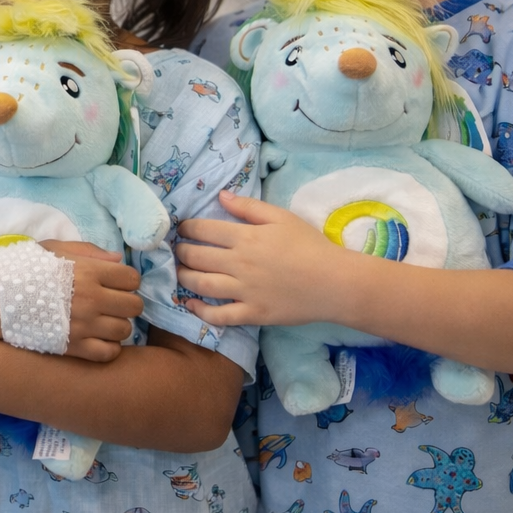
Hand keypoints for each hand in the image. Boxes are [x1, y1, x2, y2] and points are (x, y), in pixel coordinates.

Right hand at [0, 242, 141, 359]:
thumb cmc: (21, 269)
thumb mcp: (53, 249)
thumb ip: (88, 252)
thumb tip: (118, 259)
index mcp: (88, 272)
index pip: (132, 278)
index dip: (125, 280)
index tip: (114, 283)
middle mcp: (91, 299)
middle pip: (134, 306)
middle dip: (125, 302)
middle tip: (109, 303)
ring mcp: (84, 326)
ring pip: (125, 330)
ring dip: (116, 326)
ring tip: (100, 322)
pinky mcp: (73, 348)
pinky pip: (109, 353)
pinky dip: (107, 347)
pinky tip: (94, 339)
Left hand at [175, 190, 353, 326]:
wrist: (335, 283)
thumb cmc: (310, 246)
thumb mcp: (281, 217)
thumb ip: (248, 207)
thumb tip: (220, 196)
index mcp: (245, 237)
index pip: (203, 230)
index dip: (186, 228)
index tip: (182, 229)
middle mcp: (239, 264)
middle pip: (196, 257)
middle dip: (181, 251)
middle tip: (177, 250)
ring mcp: (244, 291)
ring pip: (201, 284)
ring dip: (183, 277)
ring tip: (179, 272)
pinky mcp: (252, 314)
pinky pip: (219, 316)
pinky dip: (200, 311)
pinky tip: (190, 304)